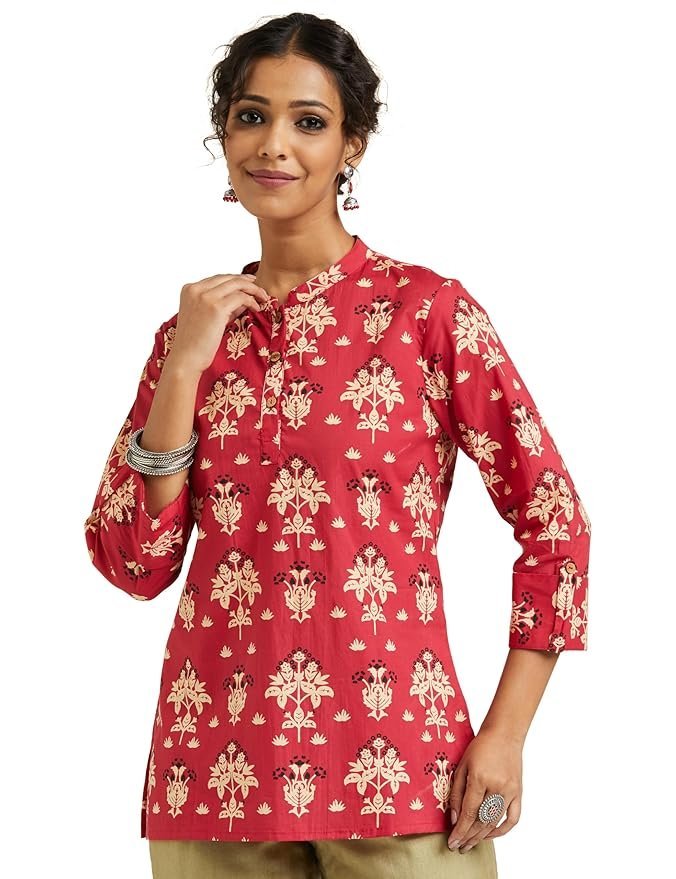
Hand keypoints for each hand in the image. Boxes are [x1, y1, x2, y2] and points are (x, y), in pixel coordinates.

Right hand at [167, 272, 269, 375]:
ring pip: (237, 284)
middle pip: (228, 278)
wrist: (186, 358)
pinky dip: (252, 301)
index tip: (249, 285)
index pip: (218, 279)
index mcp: (189, 289)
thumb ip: (223, 305)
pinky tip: (257, 308)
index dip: (235, 280)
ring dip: (253, 290)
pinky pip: (241, 297)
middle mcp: (196, 289)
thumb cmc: (195, 343)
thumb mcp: (207, 318)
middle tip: (260, 290)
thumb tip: (244, 298)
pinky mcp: (216, 307)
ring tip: (264, 298)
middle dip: (247, 282)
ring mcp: (206, 297)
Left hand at [446, 728, 522, 853]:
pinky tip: (490, 835)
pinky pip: (513, 818)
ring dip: (482, 837)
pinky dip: (502, 830)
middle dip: (468, 837)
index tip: (452, 842)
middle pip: (481, 821)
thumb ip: (457, 793)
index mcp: (479, 778)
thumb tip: (455, 819)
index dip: (460, 830)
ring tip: (470, 844)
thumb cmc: (480, 747)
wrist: (504, 735)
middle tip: (459, 847)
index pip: (469, 812)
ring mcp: (510, 791)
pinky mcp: (518, 793)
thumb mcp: (462, 766)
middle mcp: (496, 786)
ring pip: (495, 822)